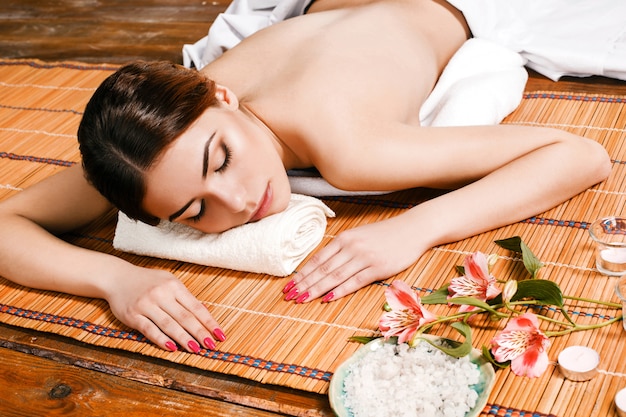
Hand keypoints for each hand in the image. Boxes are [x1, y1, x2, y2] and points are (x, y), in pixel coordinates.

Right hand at [104, 267, 224, 352]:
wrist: (116, 277)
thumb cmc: (147, 281)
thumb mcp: (168, 281)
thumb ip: (184, 297)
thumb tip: (204, 311)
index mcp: (174, 286)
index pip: (196, 307)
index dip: (209, 322)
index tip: (220, 334)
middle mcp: (161, 294)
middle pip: (185, 317)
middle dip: (200, 333)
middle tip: (211, 345)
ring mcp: (146, 305)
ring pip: (169, 324)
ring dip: (184, 338)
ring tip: (196, 349)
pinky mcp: (132, 315)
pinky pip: (149, 329)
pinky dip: (161, 339)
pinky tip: (172, 347)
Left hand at [283, 216, 424, 302]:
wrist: (412, 230)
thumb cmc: (384, 235)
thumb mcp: (359, 236)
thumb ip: (342, 249)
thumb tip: (321, 266)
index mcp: (344, 238)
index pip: (318, 259)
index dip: (302, 274)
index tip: (290, 285)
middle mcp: (351, 247)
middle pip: (322, 269)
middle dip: (304, 284)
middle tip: (289, 296)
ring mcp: (364, 258)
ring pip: (334, 277)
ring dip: (317, 290)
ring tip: (303, 299)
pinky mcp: (377, 268)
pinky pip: (354, 282)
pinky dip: (340, 291)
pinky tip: (327, 299)